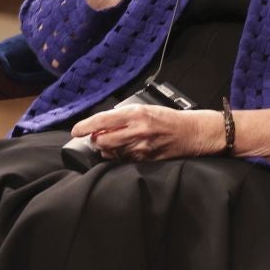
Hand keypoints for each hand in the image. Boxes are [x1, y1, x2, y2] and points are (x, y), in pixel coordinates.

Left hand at [70, 105, 224, 160]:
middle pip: (103, 141)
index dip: (85, 126)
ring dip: (107, 150)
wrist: (194, 132)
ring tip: (113, 145)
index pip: (102, 120)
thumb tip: (102, 125)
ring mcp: (143, 147)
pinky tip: (124, 152)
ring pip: (113, 153)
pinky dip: (120, 157)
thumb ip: (124, 116)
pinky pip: (125, 160)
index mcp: (137, 114)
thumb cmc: (169, 119)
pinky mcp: (148, 159)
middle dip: (96, 141)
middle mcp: (138, 130)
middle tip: (97, 139)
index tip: (76, 131)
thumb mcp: (145, 109)